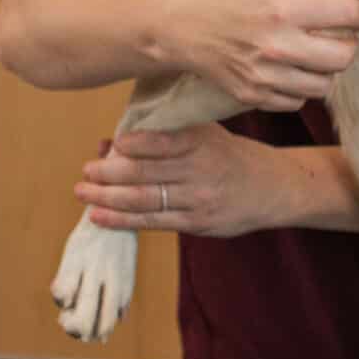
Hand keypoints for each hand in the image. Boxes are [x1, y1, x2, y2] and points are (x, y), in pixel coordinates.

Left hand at [77, 125, 298, 237]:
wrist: (275, 188)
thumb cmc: (232, 156)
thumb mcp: (209, 135)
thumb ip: (167, 136)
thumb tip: (112, 143)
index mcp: (204, 142)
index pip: (163, 142)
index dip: (134, 144)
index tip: (112, 144)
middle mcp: (201, 170)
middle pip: (145, 173)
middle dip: (108, 172)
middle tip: (86, 170)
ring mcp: (198, 199)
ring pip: (142, 199)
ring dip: (106, 197)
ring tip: (83, 192)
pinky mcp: (197, 223)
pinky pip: (152, 222)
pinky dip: (121, 219)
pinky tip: (99, 215)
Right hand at [175, 0, 358, 112]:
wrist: (179, 25)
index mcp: (282, 9)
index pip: (349, 15)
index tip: (357, 10)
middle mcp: (275, 47)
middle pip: (344, 57)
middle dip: (350, 42)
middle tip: (340, 33)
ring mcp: (263, 76)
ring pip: (325, 85)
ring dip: (327, 68)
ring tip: (318, 50)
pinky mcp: (252, 96)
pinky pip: (298, 101)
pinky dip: (302, 87)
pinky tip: (295, 67)